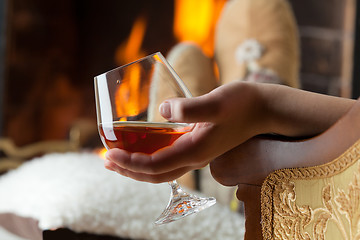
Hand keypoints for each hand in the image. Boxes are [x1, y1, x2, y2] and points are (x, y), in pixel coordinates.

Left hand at [104, 81, 266, 182]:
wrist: (264, 109)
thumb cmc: (243, 104)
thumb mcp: (217, 102)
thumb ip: (190, 108)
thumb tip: (163, 109)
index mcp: (195, 151)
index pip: (154, 165)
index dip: (130, 163)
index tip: (109, 154)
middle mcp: (194, 157)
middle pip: (155, 174)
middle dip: (129, 170)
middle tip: (107, 161)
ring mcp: (197, 153)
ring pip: (161, 169)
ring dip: (138, 167)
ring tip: (119, 159)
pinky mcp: (199, 145)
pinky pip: (169, 158)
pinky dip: (151, 157)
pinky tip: (143, 147)